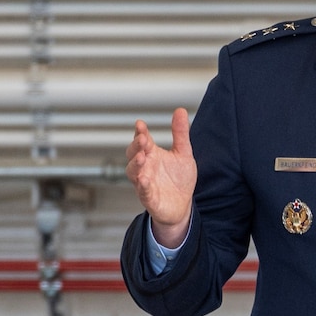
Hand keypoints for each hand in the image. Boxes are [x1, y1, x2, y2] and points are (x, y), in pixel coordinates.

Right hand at [126, 111, 196, 246]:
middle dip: (136, 146)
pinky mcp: (149, 198)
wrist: (182, 205)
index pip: (142, 140)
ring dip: (135, 164)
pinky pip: (142, 191)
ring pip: (133, 172)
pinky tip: (144, 179)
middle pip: (133, 154)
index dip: (140, 132)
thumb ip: (180, 134)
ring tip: (141, 157)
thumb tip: (180, 110)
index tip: (140, 124)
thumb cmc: (179, 179)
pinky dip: (142, 185)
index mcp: (152, 154)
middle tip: (143, 139)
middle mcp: (145, 167)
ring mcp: (144, 182)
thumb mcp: (183, 153)